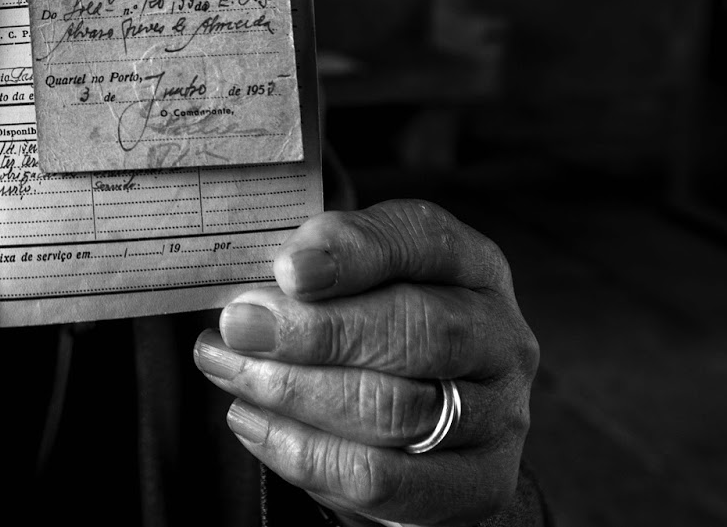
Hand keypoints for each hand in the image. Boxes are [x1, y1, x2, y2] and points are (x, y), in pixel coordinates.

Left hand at [193, 200, 537, 526]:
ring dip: (293, 391)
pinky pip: (382, 479)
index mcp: (470, 265)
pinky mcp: (477, 486)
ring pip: (395, 409)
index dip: (352, 250)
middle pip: (419, 329)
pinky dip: (303, 452)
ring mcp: (498, 416)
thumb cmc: (372, 332)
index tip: (285, 269)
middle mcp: (499, 336)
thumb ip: (310, 269)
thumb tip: (247, 287)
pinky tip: (250, 421)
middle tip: (239, 326)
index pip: (423, 240)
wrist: (427, 439)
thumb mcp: (351, 282)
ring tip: (227, 370)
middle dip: (316, 330)